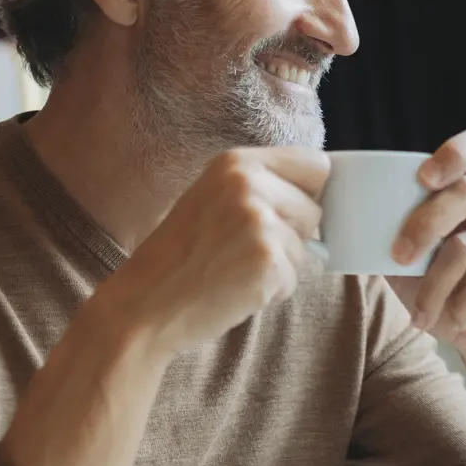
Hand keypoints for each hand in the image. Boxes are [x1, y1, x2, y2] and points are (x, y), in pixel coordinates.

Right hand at [105, 146, 328, 354]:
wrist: (144, 303)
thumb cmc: (181, 255)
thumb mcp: (214, 197)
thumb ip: (261, 186)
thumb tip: (321, 194)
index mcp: (236, 162)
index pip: (315, 164)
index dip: (308, 192)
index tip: (290, 210)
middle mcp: (249, 185)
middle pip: (315, 209)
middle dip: (292, 234)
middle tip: (243, 248)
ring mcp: (260, 223)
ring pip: (306, 247)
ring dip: (280, 265)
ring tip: (234, 267)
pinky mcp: (268, 262)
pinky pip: (294, 278)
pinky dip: (272, 290)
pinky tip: (235, 287)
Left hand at [385, 128, 465, 372]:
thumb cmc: (448, 297)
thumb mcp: (413, 266)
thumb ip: (391, 238)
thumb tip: (336, 226)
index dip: (454, 152)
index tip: (422, 178)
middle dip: (423, 225)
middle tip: (397, 258)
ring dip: (434, 286)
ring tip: (419, 315)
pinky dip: (459, 307)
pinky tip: (453, 321)